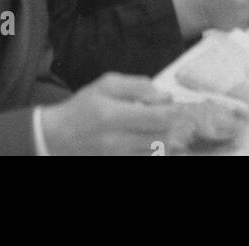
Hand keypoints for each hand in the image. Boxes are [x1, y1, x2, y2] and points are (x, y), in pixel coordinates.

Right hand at [38, 73, 201, 155]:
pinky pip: (148, 159)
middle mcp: (118, 141)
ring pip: (158, 152)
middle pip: (161, 139)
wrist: (59, 138)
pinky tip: (163, 141)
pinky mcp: (121, 163)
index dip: (175, 114)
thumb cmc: (83, 107)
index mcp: (113, 115)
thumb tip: (163, 94)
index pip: (154, 118)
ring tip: (178, 129)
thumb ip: (135, 86)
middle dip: (179, 129)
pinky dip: (160, 151)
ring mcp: (120, 156)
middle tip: (190, 120)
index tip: (187, 107)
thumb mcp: (105, 85)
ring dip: (173, 141)